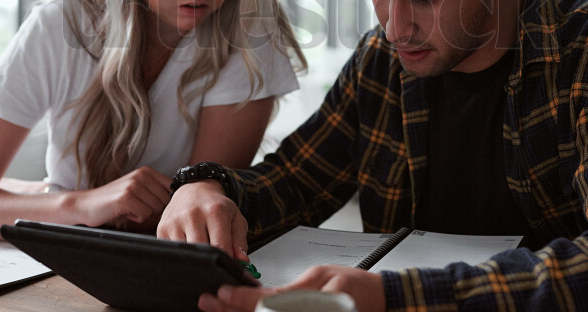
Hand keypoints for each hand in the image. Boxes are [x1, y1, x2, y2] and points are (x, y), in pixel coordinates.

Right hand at [69, 166, 171, 227]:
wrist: (86, 204)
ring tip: (128, 209)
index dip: (164, 201)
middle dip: (153, 209)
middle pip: (165, 201)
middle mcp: (142, 175)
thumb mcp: (137, 189)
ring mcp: (133, 185)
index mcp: (147, 171)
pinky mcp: (126, 197)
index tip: (150, 204)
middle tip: (135, 207)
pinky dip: (136, 218)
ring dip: (143, 214)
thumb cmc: (114, 201)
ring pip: (156, 209)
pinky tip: (124, 213)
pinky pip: (144, 214)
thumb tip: (180, 200)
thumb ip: (156, 191)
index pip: (172, 188)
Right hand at [156, 181, 248, 260]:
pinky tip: (188, 249)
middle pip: (201, 251)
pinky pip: (171, 253)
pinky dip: (181, 256)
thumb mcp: (235, 218)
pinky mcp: (162, 229)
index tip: (229, 268)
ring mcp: (175, 222)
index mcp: (215, 211)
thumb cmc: (216, 206)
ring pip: (186, 254)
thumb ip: (240, 240)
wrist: (194, 189)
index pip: (220, 246)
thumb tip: (241, 261)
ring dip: (195, 260)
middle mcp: (193, 215)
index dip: (226, 261)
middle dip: (210, 262)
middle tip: (215, 265)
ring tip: (202, 254)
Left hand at [197, 266, 384, 311]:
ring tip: (216, 307)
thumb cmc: (355, 286)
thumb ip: (291, 293)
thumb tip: (262, 299)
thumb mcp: (320, 279)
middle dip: (232, 311)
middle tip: (208, 301)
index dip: (241, 299)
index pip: (266, 304)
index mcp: (307, 306)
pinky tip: (240, 310)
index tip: (221, 292)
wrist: (379, 299)